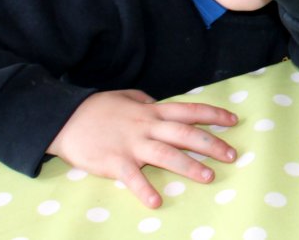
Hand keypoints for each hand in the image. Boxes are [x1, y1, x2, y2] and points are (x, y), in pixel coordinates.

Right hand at [47, 90, 238, 208]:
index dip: (213, 114)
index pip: (189, 111)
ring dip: (189, 166)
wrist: (65, 119)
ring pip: (166, 154)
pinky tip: (156, 202)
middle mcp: (147, 126)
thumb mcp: (126, 96)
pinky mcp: (115, 162)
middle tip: (232, 155)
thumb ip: (146, 101)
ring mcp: (132, 145)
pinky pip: (132, 178)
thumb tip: (160, 104)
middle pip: (185, 134)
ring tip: (208, 177)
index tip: (233, 120)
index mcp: (152, 110)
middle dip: (211, 144)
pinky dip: (144, 190)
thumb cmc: (97, 108)